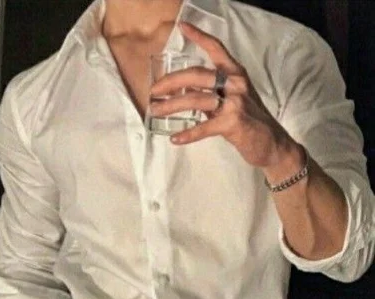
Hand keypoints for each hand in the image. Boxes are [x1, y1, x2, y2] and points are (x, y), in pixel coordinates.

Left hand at [150, 22, 301, 169]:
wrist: (272, 143)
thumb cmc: (251, 121)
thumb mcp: (234, 100)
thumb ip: (212, 95)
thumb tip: (184, 96)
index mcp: (235, 74)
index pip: (216, 49)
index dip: (199, 36)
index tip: (182, 26)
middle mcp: (235, 83)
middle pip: (196, 75)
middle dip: (170, 82)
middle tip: (153, 92)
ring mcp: (235, 102)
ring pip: (195, 99)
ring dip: (171, 106)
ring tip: (155, 111)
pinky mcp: (233, 123)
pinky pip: (204, 127)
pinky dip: (188, 134)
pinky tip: (175, 139)